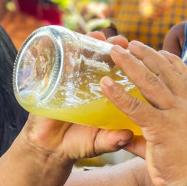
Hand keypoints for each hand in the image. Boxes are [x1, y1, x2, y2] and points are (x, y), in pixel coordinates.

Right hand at [19, 33, 134, 163]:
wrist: (50, 150)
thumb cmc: (79, 143)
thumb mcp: (99, 142)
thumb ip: (112, 140)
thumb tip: (127, 136)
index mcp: (103, 94)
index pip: (118, 73)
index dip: (129, 63)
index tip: (138, 55)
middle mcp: (87, 83)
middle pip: (100, 58)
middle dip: (110, 47)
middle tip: (120, 41)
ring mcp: (67, 81)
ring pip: (77, 55)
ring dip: (86, 42)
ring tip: (96, 36)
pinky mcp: (48, 83)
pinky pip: (50, 62)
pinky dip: (54, 50)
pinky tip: (59, 42)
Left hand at [101, 41, 186, 185]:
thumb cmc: (183, 163)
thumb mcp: (170, 140)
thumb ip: (146, 133)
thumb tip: (123, 133)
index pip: (181, 74)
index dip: (168, 59)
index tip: (156, 50)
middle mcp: (185, 104)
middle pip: (165, 70)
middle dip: (146, 54)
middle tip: (128, 43)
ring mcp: (175, 114)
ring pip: (150, 83)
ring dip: (130, 64)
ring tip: (115, 51)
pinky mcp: (161, 128)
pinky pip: (136, 107)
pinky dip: (118, 95)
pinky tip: (105, 84)